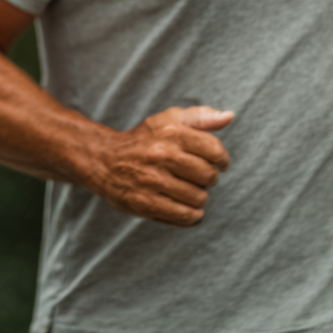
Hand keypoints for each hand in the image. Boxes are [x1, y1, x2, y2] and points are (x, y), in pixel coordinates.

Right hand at [93, 106, 233, 226]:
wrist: (103, 159)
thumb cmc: (142, 140)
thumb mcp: (168, 119)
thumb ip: (201, 116)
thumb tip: (229, 116)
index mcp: (170, 132)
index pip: (215, 150)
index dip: (221, 159)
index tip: (216, 162)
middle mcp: (162, 155)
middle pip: (209, 176)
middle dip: (208, 178)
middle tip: (196, 175)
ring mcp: (153, 181)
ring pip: (199, 198)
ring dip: (198, 196)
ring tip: (186, 188)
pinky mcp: (146, 203)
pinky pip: (185, 216)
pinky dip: (191, 214)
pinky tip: (184, 205)